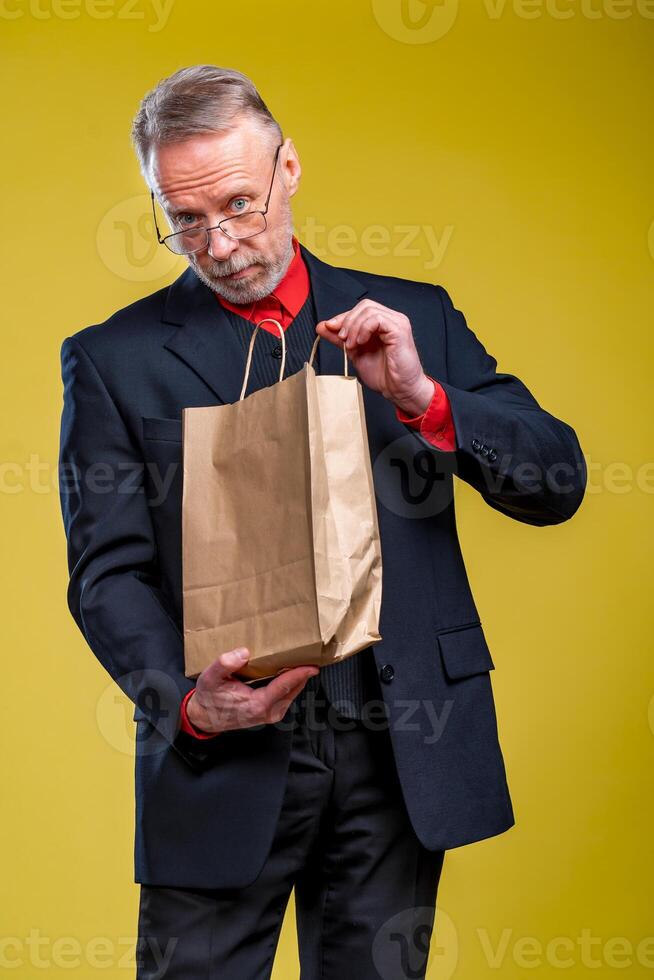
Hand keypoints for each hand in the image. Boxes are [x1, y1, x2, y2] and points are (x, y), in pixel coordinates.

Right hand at [185, 647, 318, 733]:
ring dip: (298, 678)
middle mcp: (267, 712)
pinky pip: (286, 696)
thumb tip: (243, 653)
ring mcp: (269, 714)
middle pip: (293, 690)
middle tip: (311, 655)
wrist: (205, 717)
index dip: (299, 675)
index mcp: (256, 704)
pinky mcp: (269, 713)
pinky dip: (291, 684)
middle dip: (303, 674)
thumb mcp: (210, 678)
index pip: (284, 686)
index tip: (312, 665)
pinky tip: (289, 672)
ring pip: (291, 694)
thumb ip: (224, 664)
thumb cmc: (209, 697)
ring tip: (302, 661)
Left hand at [315, 299, 434, 416]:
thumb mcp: (355, 353)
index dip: (343, 317)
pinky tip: (361, 342)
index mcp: (382, 323)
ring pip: (369, 310)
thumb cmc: (384, 374)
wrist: (399, 390)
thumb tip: (323, 326)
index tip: (329, 328)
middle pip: (364, 305)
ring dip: (354, 327)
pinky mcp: (399, 330)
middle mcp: (391, 319)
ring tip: (351, 345)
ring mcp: (397, 323)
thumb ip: (341, 339)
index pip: (360, 309)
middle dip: (347, 321)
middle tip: (342, 339)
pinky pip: (377, 319)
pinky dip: (363, 329)